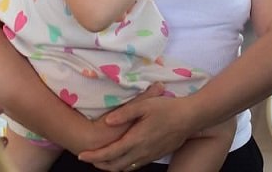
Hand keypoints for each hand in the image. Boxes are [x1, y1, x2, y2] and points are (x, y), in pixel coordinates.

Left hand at [79, 90, 196, 170]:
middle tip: (88, 158)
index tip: (81, 155)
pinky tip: (121, 158)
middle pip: (115, 166)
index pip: (110, 153)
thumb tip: (107, 121)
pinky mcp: (156, 156)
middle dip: (100, 165)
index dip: (94, 157)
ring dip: (111, 167)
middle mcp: (141, 152)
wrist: (190, 118)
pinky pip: (135, 166)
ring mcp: (149, 156)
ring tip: (101, 160)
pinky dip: (124, 166)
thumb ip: (125, 112)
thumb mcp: (145, 105)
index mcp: (136, 139)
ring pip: (125, 168)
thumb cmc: (167, 108)